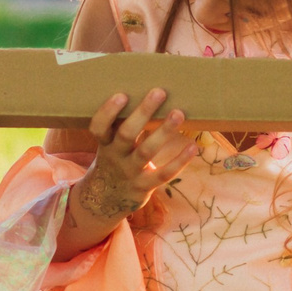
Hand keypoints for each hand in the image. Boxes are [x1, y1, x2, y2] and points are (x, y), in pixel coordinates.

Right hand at [73, 88, 197, 227]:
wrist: (105, 199)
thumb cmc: (114, 160)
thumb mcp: (110, 144)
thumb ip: (121, 124)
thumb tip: (145, 90)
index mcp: (105, 143)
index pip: (99, 127)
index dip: (108, 112)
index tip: (122, 95)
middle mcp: (115, 157)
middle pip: (126, 134)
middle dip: (143, 112)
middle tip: (159, 92)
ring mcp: (130, 172)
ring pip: (146, 152)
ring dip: (163, 132)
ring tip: (178, 113)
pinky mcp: (144, 186)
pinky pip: (163, 174)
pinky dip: (179, 161)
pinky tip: (193, 147)